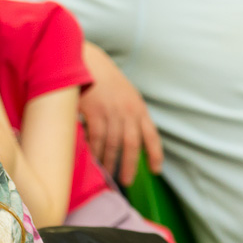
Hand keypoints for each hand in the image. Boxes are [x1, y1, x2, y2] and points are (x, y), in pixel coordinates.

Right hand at [80, 46, 161, 186]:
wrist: (86, 61)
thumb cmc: (103, 79)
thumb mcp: (124, 94)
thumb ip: (128, 113)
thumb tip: (127, 136)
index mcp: (138, 107)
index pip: (151, 135)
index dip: (154, 154)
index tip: (155, 170)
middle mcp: (128, 111)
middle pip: (132, 144)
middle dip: (129, 165)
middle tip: (126, 181)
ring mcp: (112, 112)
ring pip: (113, 144)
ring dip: (109, 161)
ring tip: (106, 174)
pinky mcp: (95, 112)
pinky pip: (96, 138)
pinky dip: (95, 151)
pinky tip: (92, 159)